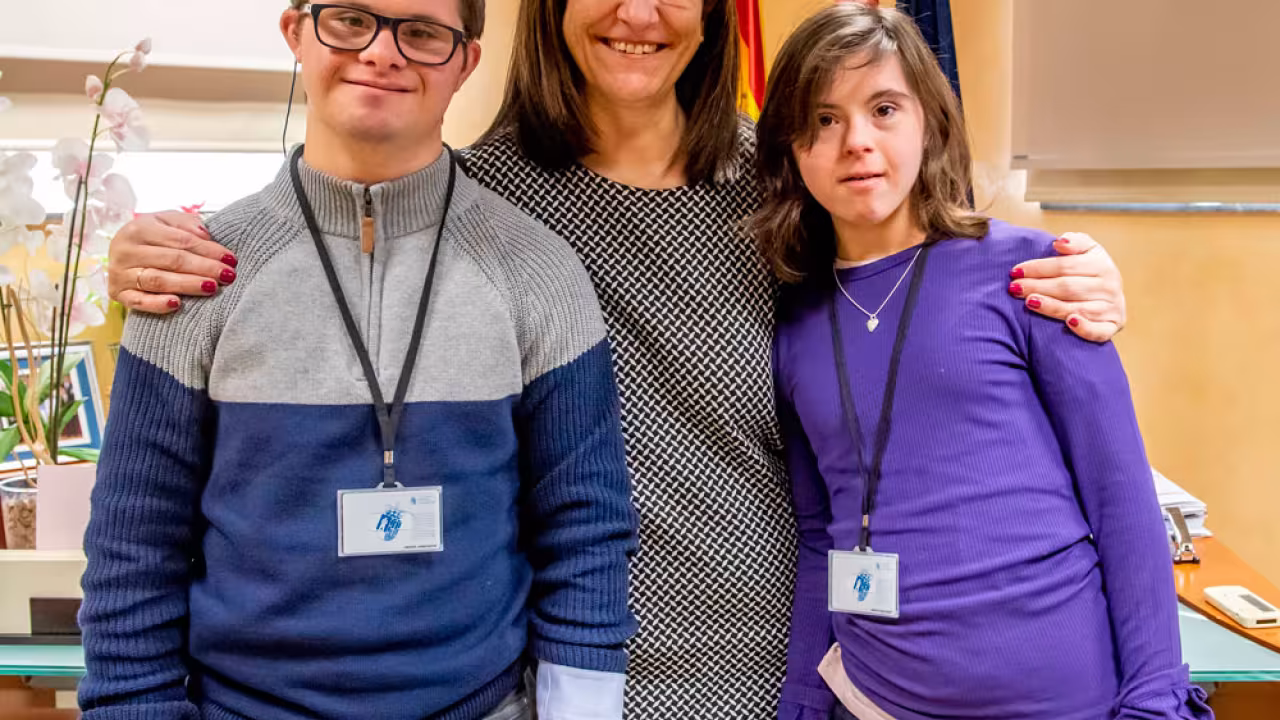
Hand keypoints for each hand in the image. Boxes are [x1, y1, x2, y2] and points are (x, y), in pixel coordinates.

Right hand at [109, 211, 237, 313]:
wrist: (123, 253)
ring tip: (211, 288)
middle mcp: (125, 250)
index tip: (231, 259)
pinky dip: (156, 304)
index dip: (208, 250)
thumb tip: (205, 234)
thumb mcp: (167, 222)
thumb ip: (186, 224)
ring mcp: (120, 273)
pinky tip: (177, 304)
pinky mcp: (117, 293)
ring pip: (158, 280)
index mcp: (138, 228)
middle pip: (172, 260)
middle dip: (204, 268)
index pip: (181, 240)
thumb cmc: (153, 237)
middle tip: (228, 275)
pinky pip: (138, 301)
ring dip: (187, 285)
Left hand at [1009, 232, 1126, 342]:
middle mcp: (1109, 287)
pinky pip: (1098, 331)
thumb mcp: (1087, 251)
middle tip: (1014, 288)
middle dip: (1038, 287)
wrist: (1111, 298)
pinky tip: (1069, 323)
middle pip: (1068, 287)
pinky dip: (1085, 329)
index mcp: (1102, 265)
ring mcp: (1112, 309)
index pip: (1066, 266)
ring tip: (1029, 302)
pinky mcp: (1112, 328)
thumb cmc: (1089, 272)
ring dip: (1052, 306)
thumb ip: (1075, 242)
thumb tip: (1059, 242)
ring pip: (1078, 308)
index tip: (1015, 271)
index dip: (1039, 267)